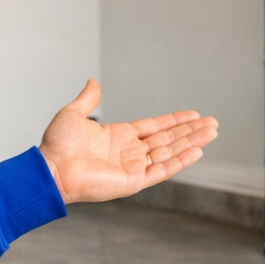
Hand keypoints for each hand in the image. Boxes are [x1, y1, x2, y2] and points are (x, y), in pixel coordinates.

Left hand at [38, 80, 217, 203]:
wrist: (51, 168)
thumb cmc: (57, 145)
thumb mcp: (73, 114)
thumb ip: (88, 99)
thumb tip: (93, 82)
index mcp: (118, 137)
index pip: (154, 127)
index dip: (174, 121)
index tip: (193, 114)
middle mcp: (129, 152)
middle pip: (168, 139)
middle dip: (190, 130)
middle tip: (212, 123)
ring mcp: (133, 166)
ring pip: (170, 152)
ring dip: (191, 142)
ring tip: (212, 132)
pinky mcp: (134, 180)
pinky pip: (163, 169)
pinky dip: (181, 161)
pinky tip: (197, 150)